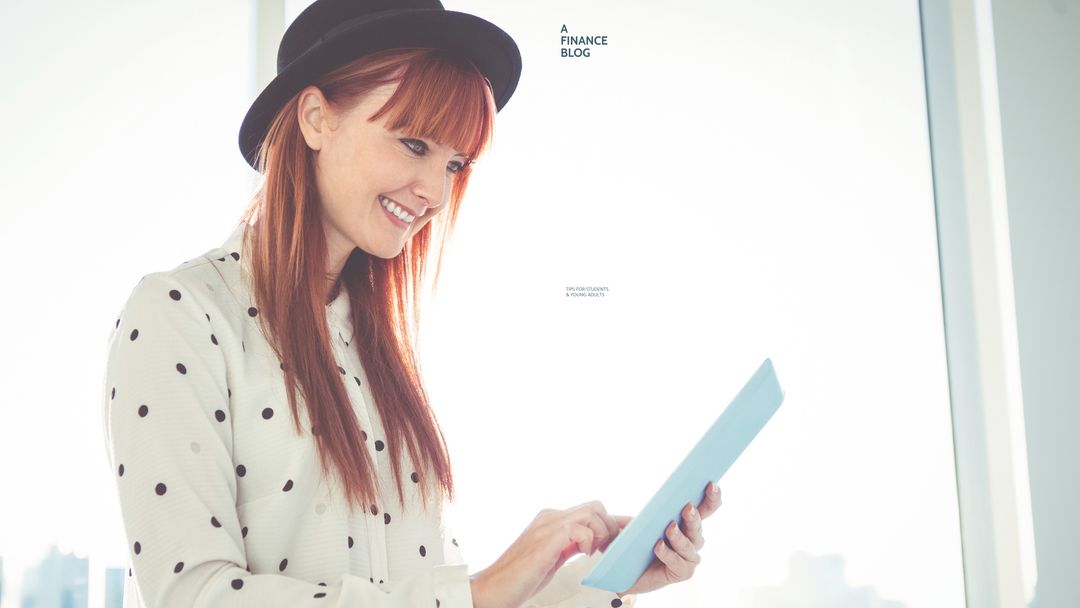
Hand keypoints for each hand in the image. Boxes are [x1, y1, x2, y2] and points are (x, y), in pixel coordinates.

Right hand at [469, 500, 622, 607]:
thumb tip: (592, 543)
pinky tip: (584, 556)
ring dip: (602, 534)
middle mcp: (551, 516)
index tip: (624, 535)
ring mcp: (548, 525)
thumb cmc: (522, 576)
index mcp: (552, 520)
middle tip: (608, 550)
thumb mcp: (553, 557)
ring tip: (595, 553)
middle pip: (596, 506)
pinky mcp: (548, 538)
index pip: (590, 510)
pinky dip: (589, 542)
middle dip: (610, 526)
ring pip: (592, 512)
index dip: (611, 522)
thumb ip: (570, 544)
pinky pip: (581, 529)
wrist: (495, 587)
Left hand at [620, 481, 722, 597]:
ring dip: (680, 537)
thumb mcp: (633, 519)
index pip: (706, 507)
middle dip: (694, 517)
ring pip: (689, 546)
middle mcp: (692, 538)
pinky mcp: (681, 572)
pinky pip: (679, 564)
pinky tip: (658, 546)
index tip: (711, 485)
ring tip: (670, 528)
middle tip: (687, 508)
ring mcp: (688, 557)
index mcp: (686, 520)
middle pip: (698, 526)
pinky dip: (669, 554)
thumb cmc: (631, 539)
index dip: (712, 497)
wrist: (621, 569)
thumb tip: (648, 499)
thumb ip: (640, 509)